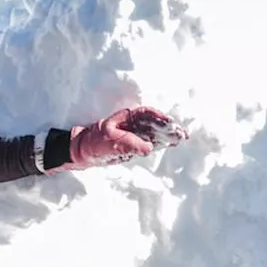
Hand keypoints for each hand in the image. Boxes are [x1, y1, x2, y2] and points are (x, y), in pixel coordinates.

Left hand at [62, 106, 188, 169]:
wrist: (85, 152)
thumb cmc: (94, 142)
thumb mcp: (109, 141)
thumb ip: (128, 143)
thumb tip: (148, 148)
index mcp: (127, 117)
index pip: (147, 114)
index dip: (160, 117)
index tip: (170, 123)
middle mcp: (135, 124)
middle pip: (155, 122)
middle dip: (169, 126)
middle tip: (181, 132)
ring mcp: (137, 134)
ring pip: (157, 132)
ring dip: (169, 134)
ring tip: (182, 137)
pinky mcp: (137, 145)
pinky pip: (153, 142)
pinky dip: (164, 142)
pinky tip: (174, 143)